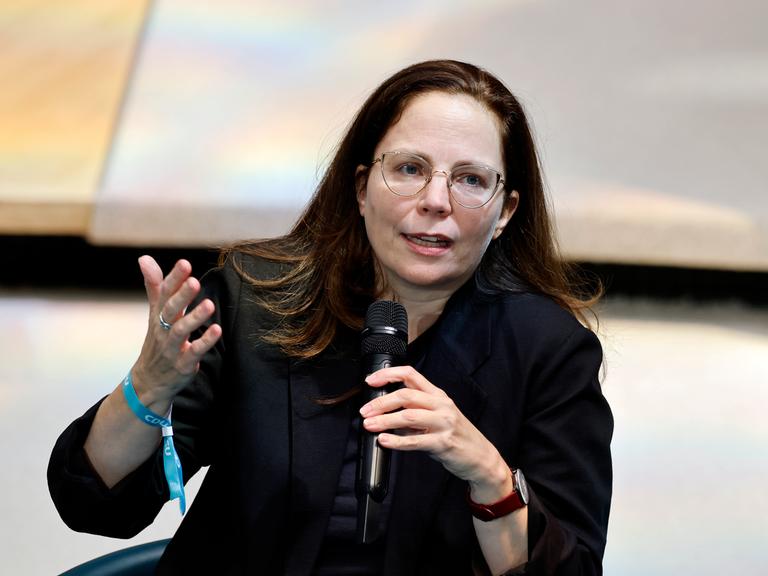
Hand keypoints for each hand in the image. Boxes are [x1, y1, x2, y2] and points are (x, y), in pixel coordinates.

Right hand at [131, 256, 221, 409]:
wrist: (148, 381)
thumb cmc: (157, 342)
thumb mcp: (154, 314)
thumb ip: (155, 287)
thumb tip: (144, 258)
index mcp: (158, 316)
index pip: (164, 294)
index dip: (173, 279)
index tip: (184, 263)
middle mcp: (163, 330)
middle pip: (170, 311)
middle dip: (181, 296)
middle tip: (194, 281)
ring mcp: (172, 348)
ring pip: (180, 331)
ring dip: (194, 318)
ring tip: (209, 304)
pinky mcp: (183, 364)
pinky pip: (193, 352)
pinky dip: (204, 342)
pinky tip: (217, 330)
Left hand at [360, 366, 509, 497]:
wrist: (481, 457)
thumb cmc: (457, 436)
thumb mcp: (439, 416)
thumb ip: (416, 410)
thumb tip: (385, 410)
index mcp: (438, 395)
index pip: (410, 374)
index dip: (388, 375)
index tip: (370, 381)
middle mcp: (441, 405)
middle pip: (405, 395)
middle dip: (381, 403)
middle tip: (366, 411)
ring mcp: (444, 423)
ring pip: (408, 416)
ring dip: (384, 420)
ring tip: (369, 425)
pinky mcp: (443, 443)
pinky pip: (415, 441)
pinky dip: (396, 441)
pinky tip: (384, 440)